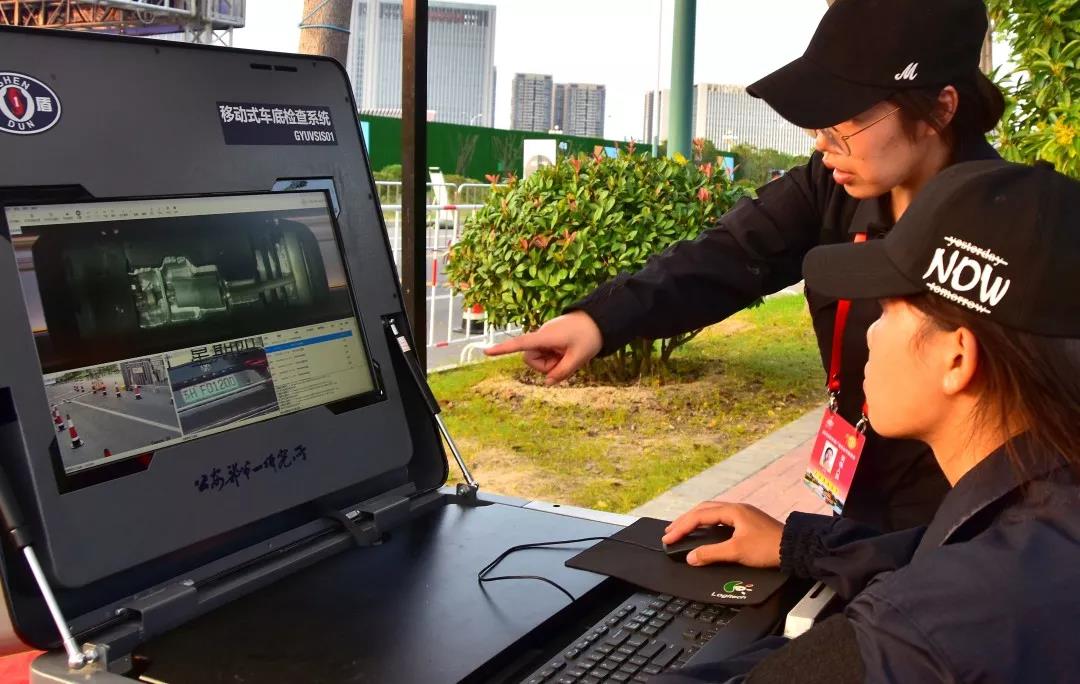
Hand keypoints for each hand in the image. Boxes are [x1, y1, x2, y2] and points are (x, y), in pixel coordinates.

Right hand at [484, 311, 602, 385]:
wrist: (601, 320)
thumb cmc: (589, 337)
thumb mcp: (578, 359)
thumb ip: (562, 373)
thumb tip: (548, 383)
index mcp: (545, 337)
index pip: (520, 344)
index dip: (503, 349)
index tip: (486, 352)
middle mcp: (541, 335)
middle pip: (530, 358)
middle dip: (544, 366)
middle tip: (564, 363)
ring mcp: (545, 336)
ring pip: (539, 357)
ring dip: (551, 362)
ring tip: (568, 355)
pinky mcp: (550, 338)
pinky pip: (546, 353)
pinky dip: (555, 357)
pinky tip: (568, 351)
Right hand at [661, 501, 783, 567]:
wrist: (794, 548)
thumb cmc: (767, 548)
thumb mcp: (736, 551)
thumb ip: (711, 553)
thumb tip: (691, 557)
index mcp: (732, 511)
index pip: (699, 516)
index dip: (681, 527)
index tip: (668, 538)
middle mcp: (736, 508)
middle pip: (703, 510)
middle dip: (685, 521)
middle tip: (670, 532)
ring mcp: (742, 514)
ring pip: (712, 513)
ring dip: (695, 521)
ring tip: (683, 530)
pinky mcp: (747, 522)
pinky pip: (720, 519)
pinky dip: (707, 525)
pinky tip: (705, 532)